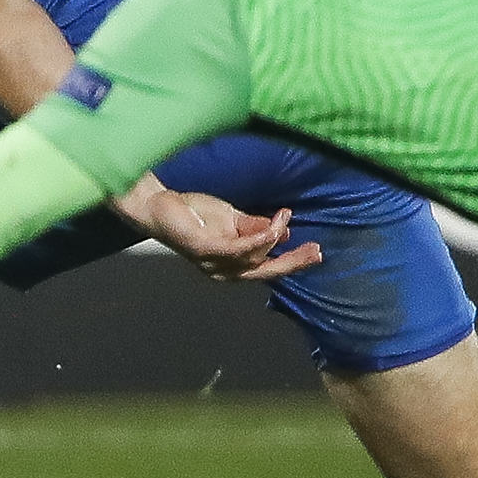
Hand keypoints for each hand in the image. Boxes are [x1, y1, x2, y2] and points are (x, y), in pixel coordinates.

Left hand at [119, 180, 324, 283]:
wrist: (161, 205)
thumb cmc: (194, 213)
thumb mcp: (232, 220)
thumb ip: (255, 227)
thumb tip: (283, 231)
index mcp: (231, 265)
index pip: (267, 268)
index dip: (291, 261)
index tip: (315, 251)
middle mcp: (223, 271)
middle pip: (265, 272)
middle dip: (292, 262)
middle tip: (316, 251)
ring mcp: (213, 264)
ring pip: (254, 258)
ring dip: (274, 238)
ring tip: (285, 218)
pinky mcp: (205, 252)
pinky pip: (239, 250)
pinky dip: (259, 240)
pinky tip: (274, 229)